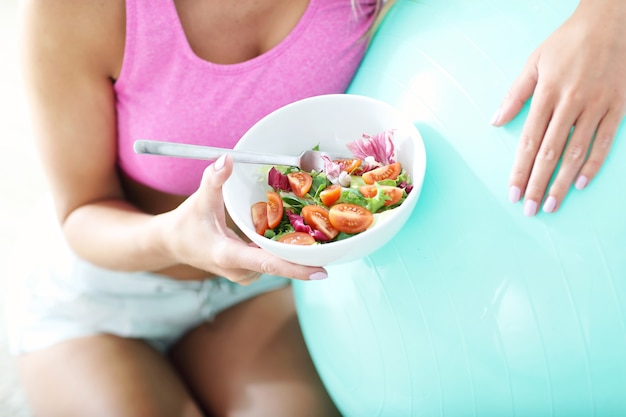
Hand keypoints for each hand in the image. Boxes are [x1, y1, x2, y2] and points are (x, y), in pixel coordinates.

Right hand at [161, 154, 327, 283]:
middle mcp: (240, 271)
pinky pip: (272, 262)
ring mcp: (244, 274)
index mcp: (228, 255)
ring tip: (324, 239)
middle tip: (336, 246)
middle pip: (280, 265)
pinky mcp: (248, 272)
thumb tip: (228, 158)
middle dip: (307, 257)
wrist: (172, 245)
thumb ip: (214, 179)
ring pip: (278, 265)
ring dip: (297, 253)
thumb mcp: (199, 200)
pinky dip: (285, 252)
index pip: (267, 264)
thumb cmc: (185, 223)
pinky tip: (301, 239)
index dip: (295, 269)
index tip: (322, 272)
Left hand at [491, 0, 625, 215]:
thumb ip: (515, 95)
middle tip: (530, 209)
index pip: (529, 141)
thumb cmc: (566, 43)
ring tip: (552, 204)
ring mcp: (597, 105)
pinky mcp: (617, 106)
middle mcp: (571, 102)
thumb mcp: (534, 63)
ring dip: (563, 181)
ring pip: (577, 152)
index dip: (520, 169)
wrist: (610, 22)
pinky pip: (605, 141)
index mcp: (547, 93)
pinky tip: (581, 183)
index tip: (513, 192)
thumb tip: (495, 122)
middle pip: (550, 152)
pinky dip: (594, 163)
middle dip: (538, 184)